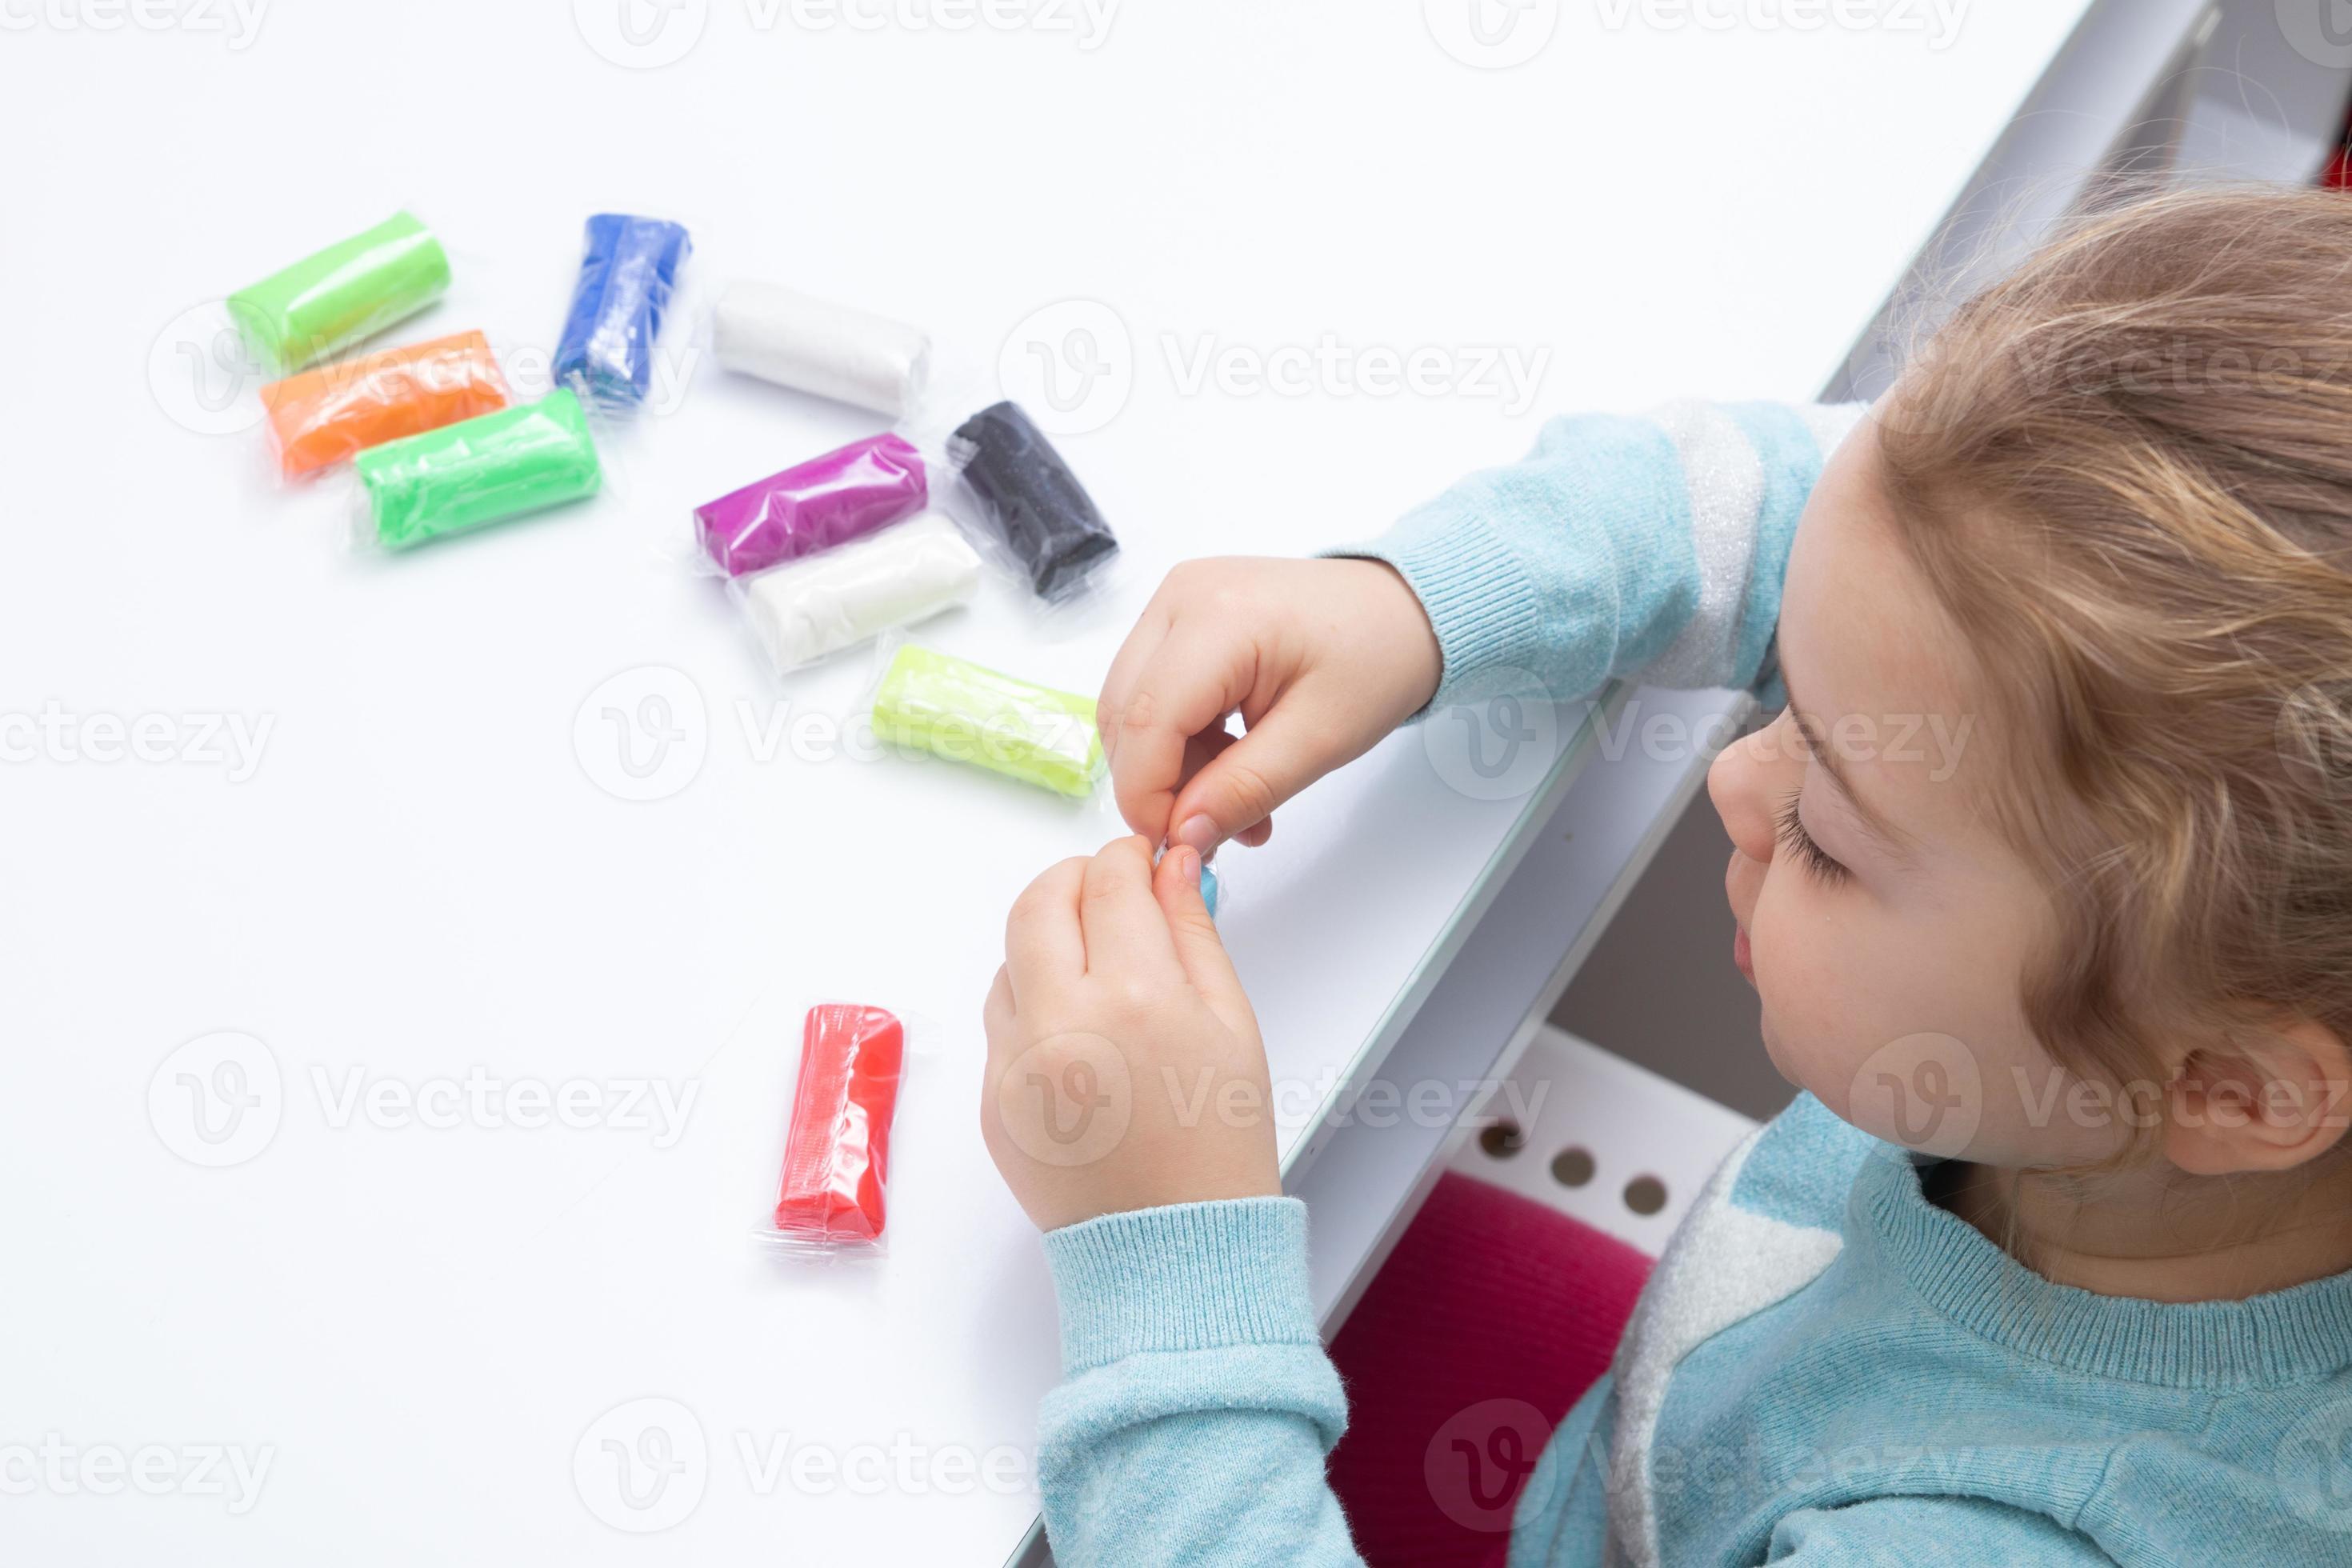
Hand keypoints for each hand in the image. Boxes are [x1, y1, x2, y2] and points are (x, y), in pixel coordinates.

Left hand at [983, 836, 1279, 1231]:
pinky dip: (1035, 1008)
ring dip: (1049, 945)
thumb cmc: (1218, 1145)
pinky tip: (1084, 1037)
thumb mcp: (1231, 1025)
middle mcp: (1059, 1024)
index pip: (1110, 882)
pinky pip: (1001, 1026)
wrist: (1174, 1252)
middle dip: (1074, 881)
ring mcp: (1013, 1065)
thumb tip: (1173, 866)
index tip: (1145, 863)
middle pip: (1037, 903)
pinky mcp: (990, 1102)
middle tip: (1110, 893)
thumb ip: (1194, 933)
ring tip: (1101, 973)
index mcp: (1133, 997)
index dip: (1130, 859)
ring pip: (1010, 961)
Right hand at [1098, 557, 1442, 853]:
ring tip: (1234, 798)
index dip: (1148, 795)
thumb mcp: (1319, 740)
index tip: (1177, 843)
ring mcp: (1175, 601)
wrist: (1401, 610)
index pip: (1146, 722)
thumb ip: (1243, 790)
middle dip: (1158, 785)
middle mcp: (1180, 597)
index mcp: (1217, 616)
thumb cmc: (1377, 657)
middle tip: (1214, 829)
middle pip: (1126, 714)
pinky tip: (1227, 762)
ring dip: (1169, 767)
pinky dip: (1177, 740)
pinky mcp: (1180, 615)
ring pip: (1131, 707)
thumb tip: (1183, 834)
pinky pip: (1151, 691)